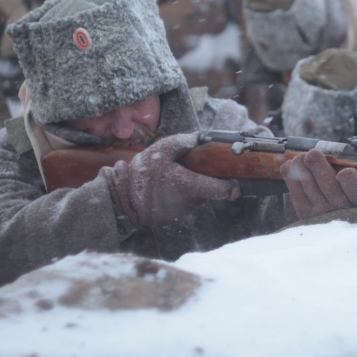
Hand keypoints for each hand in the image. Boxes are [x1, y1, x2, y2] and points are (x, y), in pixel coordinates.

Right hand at [102, 132, 238, 229]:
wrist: (122, 199)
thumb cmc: (142, 173)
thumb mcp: (161, 150)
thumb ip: (182, 143)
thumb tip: (200, 137)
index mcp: (190, 185)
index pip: (222, 191)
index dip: (231, 187)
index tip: (234, 182)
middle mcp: (190, 203)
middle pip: (209, 192)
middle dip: (206, 181)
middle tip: (195, 169)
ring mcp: (183, 213)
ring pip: (198, 198)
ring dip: (193, 188)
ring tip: (176, 178)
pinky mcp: (175, 219)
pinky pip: (186, 205)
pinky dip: (182, 197)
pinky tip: (168, 189)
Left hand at [282, 148, 356, 219]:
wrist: (339, 217)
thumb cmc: (349, 192)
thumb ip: (350, 170)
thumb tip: (329, 153)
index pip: (356, 190)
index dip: (349, 181)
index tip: (345, 172)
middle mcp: (342, 208)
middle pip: (328, 185)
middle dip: (318, 166)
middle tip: (312, 153)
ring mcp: (322, 213)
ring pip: (309, 185)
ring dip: (302, 167)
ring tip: (301, 156)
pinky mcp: (305, 214)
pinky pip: (295, 192)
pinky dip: (290, 175)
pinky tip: (290, 165)